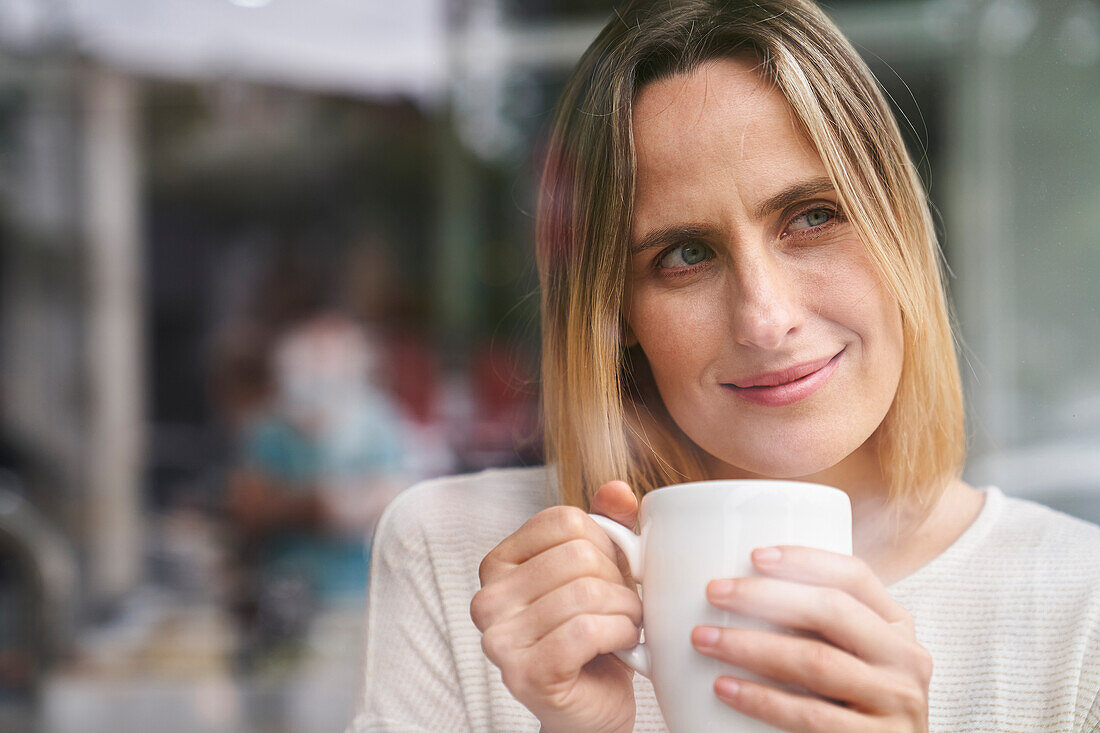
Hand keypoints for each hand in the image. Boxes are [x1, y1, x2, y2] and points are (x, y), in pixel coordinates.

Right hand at [471, 481, 642, 732]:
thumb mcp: (603, 571)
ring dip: (627, 610)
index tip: (615, 572)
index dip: (606, 542)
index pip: (565, 520)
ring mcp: (500, 638)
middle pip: (578, 555)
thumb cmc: (595, 636)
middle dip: (620, 580)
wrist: (592, 709)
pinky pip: (588, 629)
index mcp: (498, 563)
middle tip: (626, 606)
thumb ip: (610, 525)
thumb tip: (618, 489)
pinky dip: (621, 634)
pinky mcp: (525, 673)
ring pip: (587, 592)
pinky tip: (626, 645)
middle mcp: (487, 598)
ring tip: (629, 626)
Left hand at [691, 546, 931, 731]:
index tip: (754, 556)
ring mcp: (896, 703)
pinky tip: (724, 687)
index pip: (855, 576)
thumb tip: (737, 588)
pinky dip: (761, 699)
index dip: (806, 560)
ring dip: (751, 646)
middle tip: (714, 592)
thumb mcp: (854, 656)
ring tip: (705, 638)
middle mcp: (906, 659)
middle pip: (832, 611)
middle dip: (765, 596)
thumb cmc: (853, 704)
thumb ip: (819, 626)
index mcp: (898, 626)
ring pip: (815, 661)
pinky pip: (809, 715)